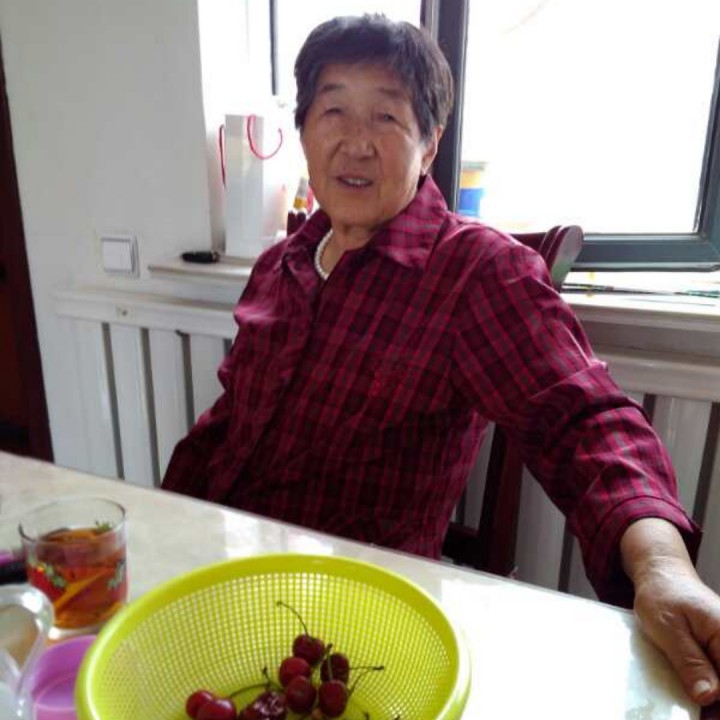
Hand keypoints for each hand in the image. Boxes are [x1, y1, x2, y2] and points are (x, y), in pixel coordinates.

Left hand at [633, 558, 719, 705]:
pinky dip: (709, 689)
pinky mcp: (719, 652)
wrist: (661, 575)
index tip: (708, 714)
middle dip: (716, 704)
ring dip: (714, 700)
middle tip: (700, 715)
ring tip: (699, 712)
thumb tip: (709, 696)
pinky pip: (717, 676)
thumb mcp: (668, 629)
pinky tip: (697, 701)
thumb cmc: (662, 594)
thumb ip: (689, 662)